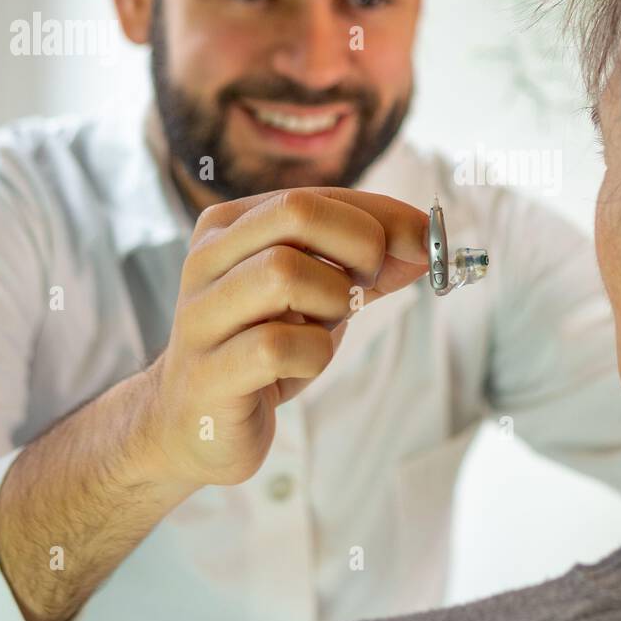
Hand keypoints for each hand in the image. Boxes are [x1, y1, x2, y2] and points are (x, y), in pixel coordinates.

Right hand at [143, 187, 428, 487]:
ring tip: (320, 329)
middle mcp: (205, 260)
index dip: (382, 217)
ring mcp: (200, 315)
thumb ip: (369, 262)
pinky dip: (311, 355)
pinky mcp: (207, 373)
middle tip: (366, 287)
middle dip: (358, 246)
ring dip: (331, 303)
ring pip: (284, 273)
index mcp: (229, 227)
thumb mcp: (320, 295)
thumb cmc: (262, 348)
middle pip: (296, 212)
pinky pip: (277, 346)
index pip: (315, 196)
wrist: (192, 425)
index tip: (423, 244)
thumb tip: (427, 241)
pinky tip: (297, 367)